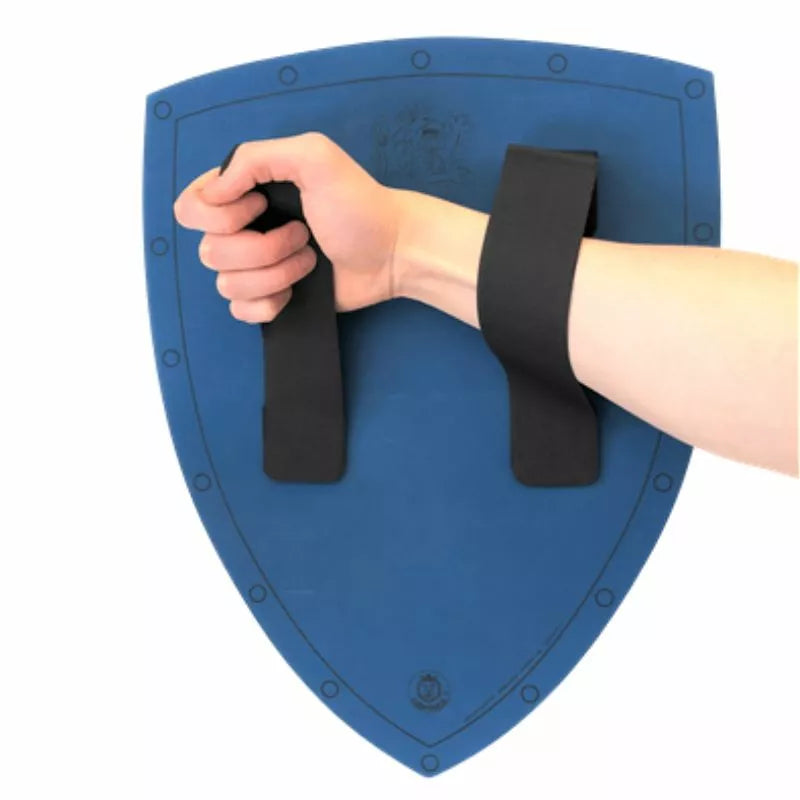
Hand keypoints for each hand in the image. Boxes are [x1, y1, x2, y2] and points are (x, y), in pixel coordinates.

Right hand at [173, 132, 401, 321]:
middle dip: (260, 248)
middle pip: (209, 251)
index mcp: (245, 192)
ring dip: (274, 274)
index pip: (191, 207)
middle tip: (302, 235)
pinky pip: (240, 311)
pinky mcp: (270, 297)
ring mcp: (256, 267)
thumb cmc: (359, 204)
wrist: (392, 253)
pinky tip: (294, 291)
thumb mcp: (313, 156)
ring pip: (226, 284)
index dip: (219, 215)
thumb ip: (254, 158)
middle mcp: (244, 229)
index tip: (262, 206)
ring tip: (309, 260)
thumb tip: (213, 193)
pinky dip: (268, 304)